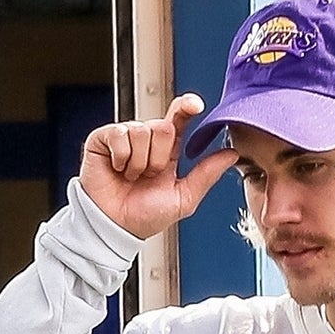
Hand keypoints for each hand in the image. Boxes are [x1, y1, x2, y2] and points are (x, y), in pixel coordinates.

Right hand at [79, 94, 237, 238]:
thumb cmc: (146, 216)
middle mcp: (146, 140)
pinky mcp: (102, 139)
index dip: (186, 107)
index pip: (178, 119)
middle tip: (149, 176)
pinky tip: (117, 169)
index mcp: (167, 150)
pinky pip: (119, 134)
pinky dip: (122, 157)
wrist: (115, 227)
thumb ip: (207, 174)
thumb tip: (232, 154)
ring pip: (141, 131)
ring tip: (131, 176)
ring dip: (139, 161)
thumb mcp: (184, 197)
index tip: (196, 106)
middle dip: (159, 157)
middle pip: (163, 127)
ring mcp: (124, 138)